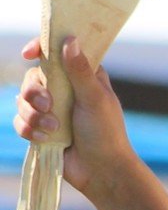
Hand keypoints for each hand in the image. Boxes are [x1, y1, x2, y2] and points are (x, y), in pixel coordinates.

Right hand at [14, 36, 136, 197]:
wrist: (99, 169)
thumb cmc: (105, 130)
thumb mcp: (95, 98)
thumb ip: (80, 71)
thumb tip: (69, 40)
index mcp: (84, 73)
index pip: (59, 51)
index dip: (42, 47)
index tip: (28, 53)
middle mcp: (65, 86)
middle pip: (34, 75)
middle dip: (34, 91)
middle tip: (48, 105)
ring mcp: (51, 107)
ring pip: (23, 99)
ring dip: (33, 115)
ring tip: (53, 128)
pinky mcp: (40, 127)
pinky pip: (20, 121)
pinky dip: (28, 129)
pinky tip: (45, 138)